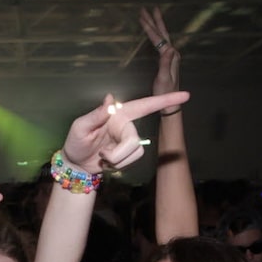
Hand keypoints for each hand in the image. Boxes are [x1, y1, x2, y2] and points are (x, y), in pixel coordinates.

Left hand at [62, 90, 189, 173]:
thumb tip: (110, 98)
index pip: (143, 105)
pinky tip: (107, 163)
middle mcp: (125, 125)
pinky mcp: (129, 154)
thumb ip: (96, 115)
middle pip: (134, 141)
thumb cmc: (76, 142)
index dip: (164, 100)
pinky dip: (118, 166)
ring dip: (117, 160)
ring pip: (135, 153)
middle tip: (102, 156)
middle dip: (118, 154)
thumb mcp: (80, 127)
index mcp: (117, 115)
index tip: (185, 95)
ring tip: (103, 158)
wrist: (76, 164)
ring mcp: (128, 140)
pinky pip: (132, 161)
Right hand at [140, 8, 180, 106]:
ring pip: (162, 37)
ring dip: (156, 26)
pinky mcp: (167, 60)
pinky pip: (161, 43)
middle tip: (147, 9)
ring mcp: (170, 56)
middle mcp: (172, 54)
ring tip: (151, 16)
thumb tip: (169, 48)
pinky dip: (156, 35)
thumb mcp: (164, 78)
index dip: (150, 27)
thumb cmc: (165, 93)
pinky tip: (154, 34)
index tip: (143, 17)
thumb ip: (166, 63)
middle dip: (154, 21)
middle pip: (162, 34)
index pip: (158, 38)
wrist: (170, 103)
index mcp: (170, 56)